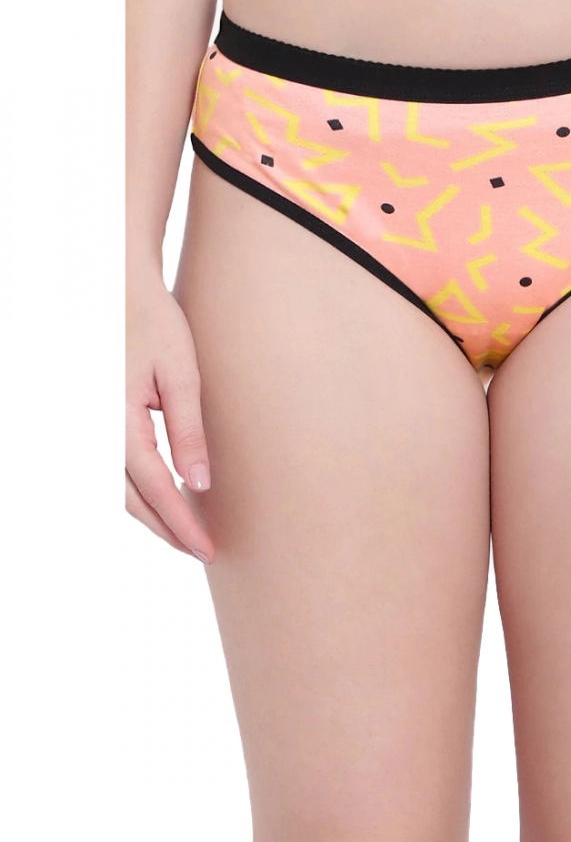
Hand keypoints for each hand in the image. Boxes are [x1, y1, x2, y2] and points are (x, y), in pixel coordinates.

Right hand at [126, 265, 214, 563]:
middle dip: (168, 528)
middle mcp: (97, 430)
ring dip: (153, 514)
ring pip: (119, 489)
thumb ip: (188, 430)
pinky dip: (141, 492)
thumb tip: (199, 483)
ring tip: (189, 533)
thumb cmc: (154, 325)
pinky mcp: (98, 422)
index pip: (155, 488)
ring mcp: (93, 427)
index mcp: (118, 421)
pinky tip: (168, 498)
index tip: (206, 548)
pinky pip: (116, 469)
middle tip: (204, 550)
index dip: (180, 523)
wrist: (117, 291)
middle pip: (132, 498)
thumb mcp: (181, 375)